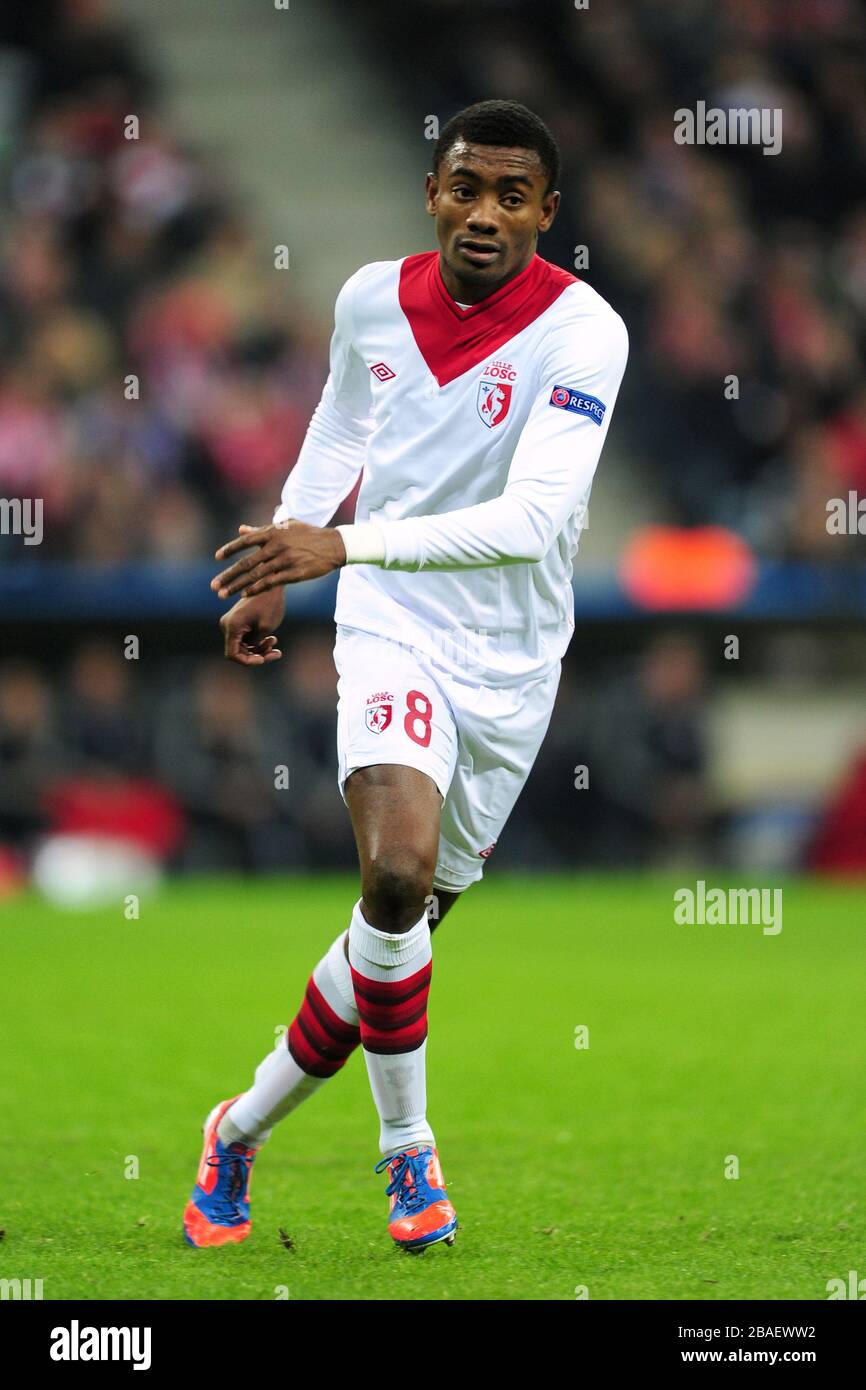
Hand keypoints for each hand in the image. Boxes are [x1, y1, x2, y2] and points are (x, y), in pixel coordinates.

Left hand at [212, 521, 346, 599]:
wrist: (334, 545)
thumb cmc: (308, 534)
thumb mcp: (286, 526)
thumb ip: (262, 529)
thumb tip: (241, 529)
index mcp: (273, 532)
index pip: (246, 541)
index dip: (230, 549)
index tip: (217, 558)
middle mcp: (277, 546)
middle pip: (247, 562)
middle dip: (228, 575)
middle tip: (213, 585)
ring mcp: (285, 560)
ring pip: (256, 575)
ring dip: (237, 586)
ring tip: (223, 595)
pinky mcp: (294, 574)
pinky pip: (271, 583)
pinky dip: (256, 589)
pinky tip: (245, 595)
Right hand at [219, 588, 285, 665]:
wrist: (270, 581)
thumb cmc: (270, 603)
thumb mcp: (266, 627)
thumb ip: (256, 644)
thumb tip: (249, 653)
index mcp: (231, 626)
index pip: (233, 654)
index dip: (248, 661)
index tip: (263, 660)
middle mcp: (227, 624)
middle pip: (238, 651)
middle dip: (257, 655)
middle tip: (276, 653)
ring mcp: (231, 622)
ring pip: (243, 646)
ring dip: (259, 649)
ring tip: (275, 644)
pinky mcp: (237, 621)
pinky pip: (245, 638)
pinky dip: (257, 642)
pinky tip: (272, 640)